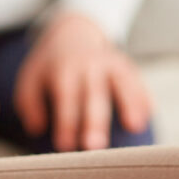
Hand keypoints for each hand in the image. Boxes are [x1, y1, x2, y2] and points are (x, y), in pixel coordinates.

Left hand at [13, 12, 150, 150]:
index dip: (66, 122)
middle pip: (94, 92)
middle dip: (95, 119)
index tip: (65, 146)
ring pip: (121, 81)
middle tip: (95, 146)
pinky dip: (143, 94)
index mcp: (63, 69)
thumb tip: (37, 128)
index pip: (66, 97)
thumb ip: (29, 104)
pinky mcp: (124, 64)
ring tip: (135, 127)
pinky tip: (149, 114)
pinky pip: (135, 78)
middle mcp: (89, 64)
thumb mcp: (30, 79)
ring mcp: (109, 61)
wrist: (72, 31)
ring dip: (128, 102)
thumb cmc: (49, 68)